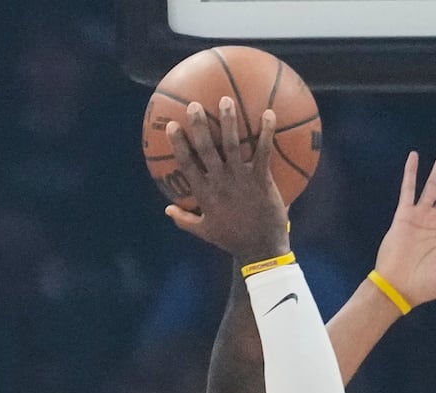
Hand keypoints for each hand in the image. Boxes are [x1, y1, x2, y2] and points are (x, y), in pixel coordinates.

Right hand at [164, 98, 289, 261]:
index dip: (178, 144)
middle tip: (195, 105)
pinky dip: (266, 132)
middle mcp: (220, 184)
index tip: (171, 125)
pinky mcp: (261, 180)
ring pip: (232, 146)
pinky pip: (263, 151)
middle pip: (206, 150)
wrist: (260, 249)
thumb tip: (167, 210)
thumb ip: (184, 220)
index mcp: (204, 195)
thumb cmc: (231, 239)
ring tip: (226, 100)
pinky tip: (268, 112)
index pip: (187, 165)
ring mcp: (241, 181)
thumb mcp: (203, 232)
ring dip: (229, 122)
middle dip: (198, 126)